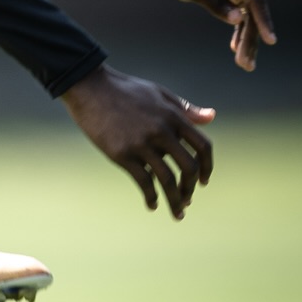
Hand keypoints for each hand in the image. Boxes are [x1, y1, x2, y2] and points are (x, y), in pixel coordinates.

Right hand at [61, 63, 214, 219]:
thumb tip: (211, 117)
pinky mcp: (122, 154)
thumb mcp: (160, 94)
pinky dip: (151, 197)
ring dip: (175, 200)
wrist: (90, 88)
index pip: (203, 147)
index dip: (207, 167)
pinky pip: (143, 182)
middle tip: (187, 199)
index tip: (203, 181)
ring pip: (168, 179)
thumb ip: (186, 108)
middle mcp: (161, 131)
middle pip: (188, 167)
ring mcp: (142, 143)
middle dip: (190, 188)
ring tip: (178, 213)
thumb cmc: (125, 90)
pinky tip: (152, 205)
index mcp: (173, 116)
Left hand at [152, 0, 275, 70]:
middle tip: (246, 65)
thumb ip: (214, 4)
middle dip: (251, 38)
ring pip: (247, 12)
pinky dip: (237, 27)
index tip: (270, 41)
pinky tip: (234, 47)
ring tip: (244, 63)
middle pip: (253, 10)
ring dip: (245, 37)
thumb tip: (239, 20)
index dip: (264, 21)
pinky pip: (239, 9)